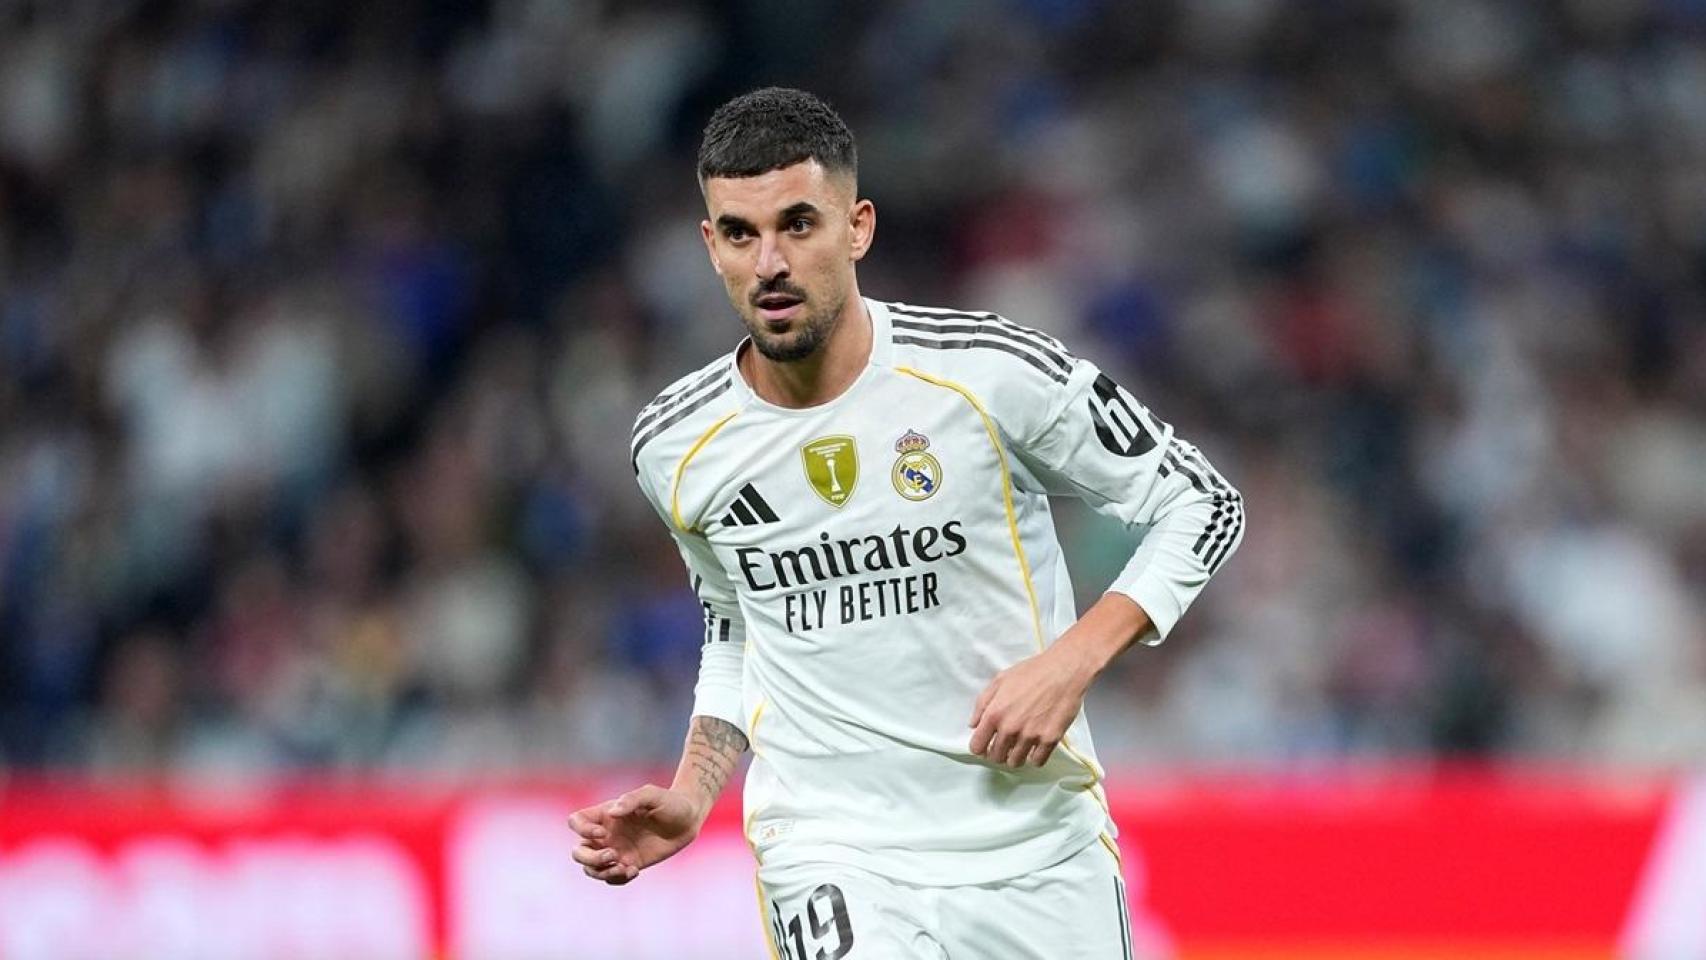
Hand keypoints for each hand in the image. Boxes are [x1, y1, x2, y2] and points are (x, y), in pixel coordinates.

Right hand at [567, 784, 702, 884]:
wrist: (688, 819)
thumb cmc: (669, 802)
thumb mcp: (652, 795)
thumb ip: (632, 799)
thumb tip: (612, 812)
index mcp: (605, 814)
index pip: (576, 822)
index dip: (582, 830)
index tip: (604, 833)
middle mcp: (606, 834)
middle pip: (578, 851)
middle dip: (589, 858)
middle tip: (613, 855)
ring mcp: (616, 850)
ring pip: (591, 868)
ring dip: (601, 872)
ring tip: (624, 868)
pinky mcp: (629, 863)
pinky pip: (612, 878)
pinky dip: (617, 879)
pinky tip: (634, 870)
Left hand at [968, 642, 1097, 767]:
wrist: (1064, 670)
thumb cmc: (1032, 672)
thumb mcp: (999, 680)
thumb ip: (982, 704)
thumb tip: (974, 724)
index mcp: (994, 713)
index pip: (977, 746)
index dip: (980, 747)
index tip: (985, 745)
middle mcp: (1010, 728)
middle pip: (996, 757)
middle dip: (997, 753)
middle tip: (1004, 745)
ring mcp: (1031, 736)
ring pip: (1015, 762)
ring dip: (1015, 756)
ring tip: (1019, 746)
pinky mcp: (1050, 740)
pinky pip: (1037, 762)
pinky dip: (1035, 757)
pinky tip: (1035, 747)